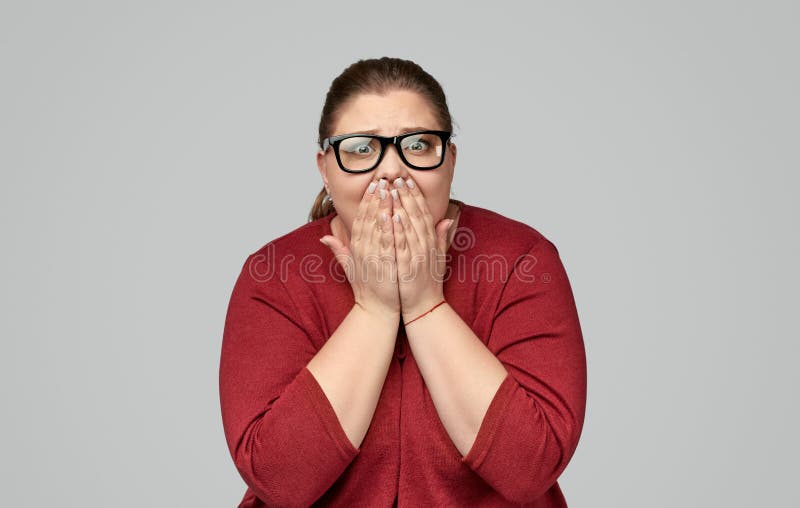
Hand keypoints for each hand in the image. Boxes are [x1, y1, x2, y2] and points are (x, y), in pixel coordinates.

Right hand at [319, 179, 399, 317]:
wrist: (376, 311)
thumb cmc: (367, 289)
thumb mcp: (351, 267)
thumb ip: (339, 250)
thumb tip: (324, 237)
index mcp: (356, 249)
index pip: (361, 219)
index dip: (367, 201)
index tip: (373, 185)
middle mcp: (362, 251)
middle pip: (368, 219)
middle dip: (375, 198)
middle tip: (382, 179)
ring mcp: (372, 258)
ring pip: (376, 228)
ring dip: (382, 208)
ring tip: (389, 190)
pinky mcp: (383, 267)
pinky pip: (386, 244)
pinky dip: (388, 229)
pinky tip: (393, 215)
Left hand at [389, 177, 453, 321]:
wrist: (425, 306)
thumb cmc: (428, 282)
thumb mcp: (438, 256)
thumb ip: (440, 237)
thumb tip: (448, 219)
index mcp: (431, 241)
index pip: (423, 213)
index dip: (415, 195)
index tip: (407, 180)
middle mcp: (426, 245)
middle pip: (416, 215)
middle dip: (407, 195)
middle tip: (397, 177)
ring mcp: (417, 255)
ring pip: (409, 226)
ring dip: (400, 206)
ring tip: (391, 189)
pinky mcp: (407, 266)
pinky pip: (402, 244)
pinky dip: (397, 230)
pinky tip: (391, 216)